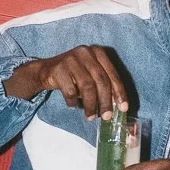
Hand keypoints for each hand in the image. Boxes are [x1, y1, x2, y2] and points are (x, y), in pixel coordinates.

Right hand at [3, 45, 128, 119]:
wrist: (46, 71)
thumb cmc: (74, 75)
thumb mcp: (90, 74)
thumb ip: (103, 84)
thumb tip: (117, 105)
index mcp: (98, 52)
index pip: (112, 74)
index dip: (119, 92)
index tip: (123, 108)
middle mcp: (85, 52)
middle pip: (101, 80)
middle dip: (105, 101)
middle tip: (106, 116)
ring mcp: (71, 59)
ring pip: (87, 86)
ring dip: (90, 105)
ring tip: (90, 116)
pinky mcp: (58, 68)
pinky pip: (70, 90)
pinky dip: (73, 101)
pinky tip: (73, 105)